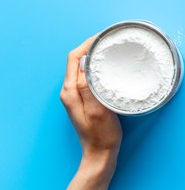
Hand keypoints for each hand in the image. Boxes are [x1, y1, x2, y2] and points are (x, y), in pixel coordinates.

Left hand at [54, 37, 121, 189]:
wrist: (100, 153)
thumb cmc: (101, 135)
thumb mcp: (97, 110)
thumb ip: (88, 87)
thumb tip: (85, 62)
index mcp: (70, 91)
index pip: (74, 59)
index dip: (87, 44)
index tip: (102, 37)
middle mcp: (70, 91)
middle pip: (77, 60)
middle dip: (91, 47)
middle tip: (108, 40)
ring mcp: (76, 95)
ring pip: (82, 67)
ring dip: (94, 56)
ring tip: (109, 50)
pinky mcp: (84, 99)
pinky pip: (88, 77)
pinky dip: (96, 68)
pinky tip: (108, 67)